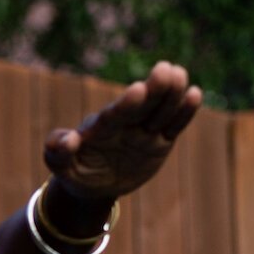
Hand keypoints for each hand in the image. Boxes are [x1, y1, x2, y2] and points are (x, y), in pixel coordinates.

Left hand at [43, 61, 201, 201]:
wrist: (93, 183)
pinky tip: (195, 94)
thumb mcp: (59, 164)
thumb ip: (58, 150)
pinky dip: (184, 113)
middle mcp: (125, 123)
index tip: (137, 89)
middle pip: (143, 105)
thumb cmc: (73, 168)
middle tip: (166, 70)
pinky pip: (174, 126)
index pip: (116, 113)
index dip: (127, 103)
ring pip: (161, 110)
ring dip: (172, 95)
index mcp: (102, 126)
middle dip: (154, 89)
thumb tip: (69, 139)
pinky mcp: (159, 141)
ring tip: (181, 75)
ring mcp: (144, 130)